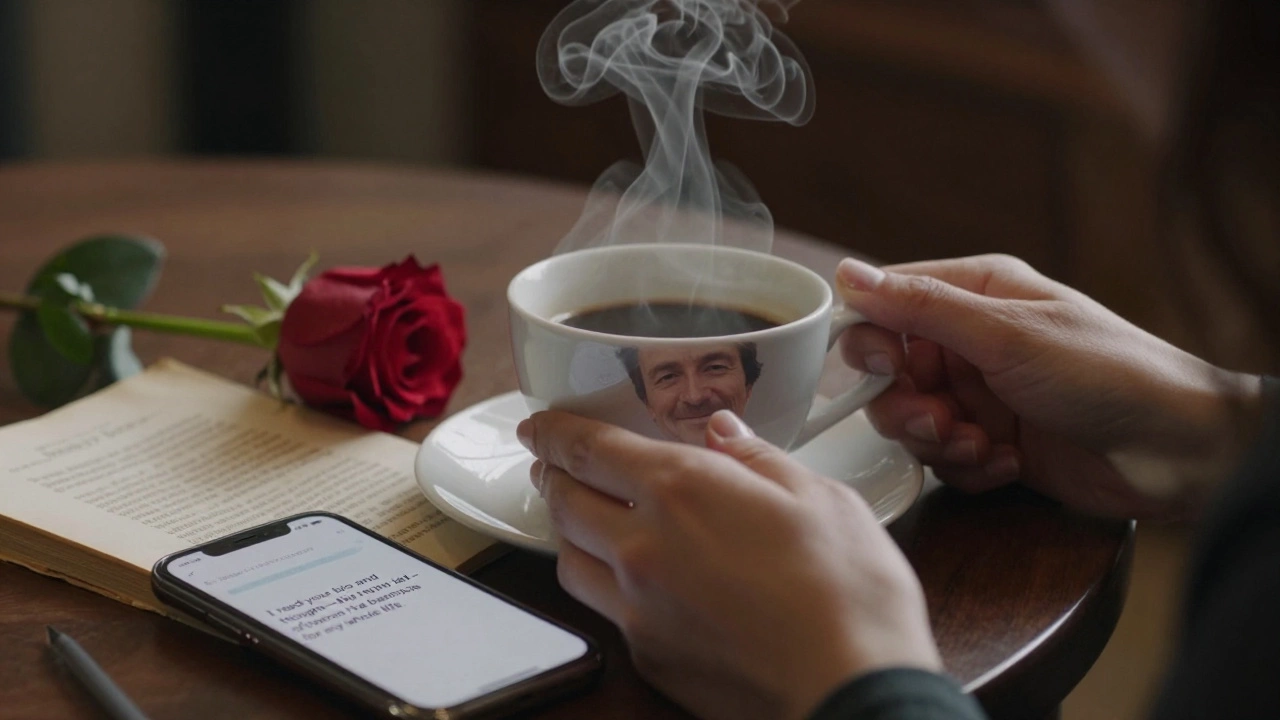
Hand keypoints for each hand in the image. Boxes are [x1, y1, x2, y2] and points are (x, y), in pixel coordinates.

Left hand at [518, 410, 940, 719]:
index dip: (555, 433)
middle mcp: (643, 546)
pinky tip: (632, 582)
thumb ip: (759, 459)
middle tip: (554, 467)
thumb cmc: (848, 590)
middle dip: (553, 477)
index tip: (540, 426)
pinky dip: (604, 586)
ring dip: (569, 533)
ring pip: (570, 561)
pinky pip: (603, 611)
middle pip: (565, 503)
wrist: (852, 686)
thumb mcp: (819, 496)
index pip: (589, 449)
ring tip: (584, 521)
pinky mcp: (649, 656)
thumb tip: (726, 434)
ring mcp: (638, 607)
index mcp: (681, 488)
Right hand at [837, 253, 1262, 518]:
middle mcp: (971, 342)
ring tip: (981, 446)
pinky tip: (1007, 463)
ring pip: (912, 420)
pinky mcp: (993, 443)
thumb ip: (920, 307)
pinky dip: (968, 466)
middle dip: (906, 405)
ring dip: (938, 441)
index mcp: (975, 294)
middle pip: (891, 372)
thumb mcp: (1006, 334)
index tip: (882, 369)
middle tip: (938, 421)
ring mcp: (982, 394)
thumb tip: (846, 275)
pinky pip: (944, 458)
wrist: (1175, 450)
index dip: (871, 340)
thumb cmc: (1105, 372)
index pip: (888, 305)